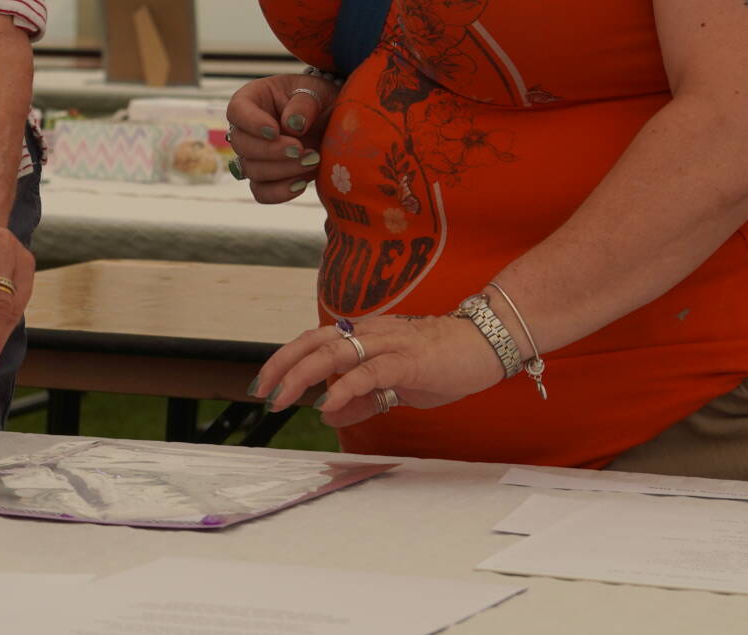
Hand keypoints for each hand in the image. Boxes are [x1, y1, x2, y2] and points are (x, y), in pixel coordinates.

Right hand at [225, 73, 336, 204]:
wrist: (330, 119)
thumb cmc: (317, 98)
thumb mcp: (315, 90)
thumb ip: (304, 103)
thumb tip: (294, 125)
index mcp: (252, 99)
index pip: (237, 110)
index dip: (251, 123)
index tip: (275, 130)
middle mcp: (247, 129)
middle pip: (242, 145)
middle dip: (271, 151)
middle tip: (300, 148)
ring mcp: (254, 156)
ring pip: (252, 170)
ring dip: (282, 170)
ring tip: (313, 160)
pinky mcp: (267, 177)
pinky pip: (262, 192)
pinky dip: (280, 192)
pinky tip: (302, 183)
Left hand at [253, 312, 504, 429]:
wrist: (485, 344)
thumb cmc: (443, 362)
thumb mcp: (396, 385)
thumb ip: (364, 398)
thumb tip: (330, 414)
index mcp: (366, 336)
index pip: (315, 341)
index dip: (287, 359)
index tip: (265, 382)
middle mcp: (371, 333)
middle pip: (315, 342)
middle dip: (284, 365)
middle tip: (263, 391)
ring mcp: (388, 344)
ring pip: (335, 352)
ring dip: (304, 375)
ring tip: (283, 397)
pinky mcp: (408, 359)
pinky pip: (369, 371)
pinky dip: (345, 387)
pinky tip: (329, 403)